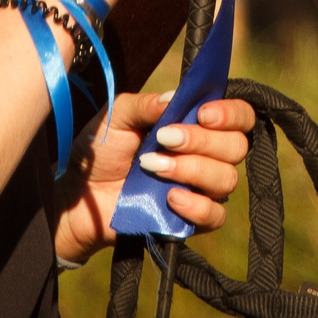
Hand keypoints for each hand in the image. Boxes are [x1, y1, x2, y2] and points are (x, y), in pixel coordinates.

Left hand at [54, 92, 256, 264]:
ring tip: (152, 167)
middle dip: (201, 140)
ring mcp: (201, 189)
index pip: (240, 117)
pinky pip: (216, 215)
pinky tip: (170, 197)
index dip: (231, 114)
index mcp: (196, 125)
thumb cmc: (100, 150)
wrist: (78, 194)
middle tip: (163, 139)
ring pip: (227, 179)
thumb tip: (177, 97)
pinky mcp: (191, 220)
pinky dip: (196, 205)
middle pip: (237, 146)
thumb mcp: (117, 116)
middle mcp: (207, 155)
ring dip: (191, 169)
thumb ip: (147, 104)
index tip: (203, 114)